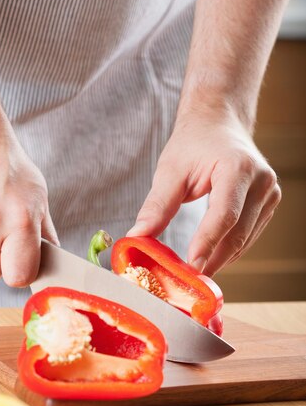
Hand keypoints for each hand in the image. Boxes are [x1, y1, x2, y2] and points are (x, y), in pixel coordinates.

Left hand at [127, 106, 280, 275]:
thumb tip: (137, 237)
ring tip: (194, 275)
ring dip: (220, 260)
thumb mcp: (170, 171)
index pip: (224, 215)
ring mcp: (269, 194)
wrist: (219, 124)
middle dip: (212, 260)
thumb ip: (156, 206)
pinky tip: (209, 259)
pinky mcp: (268, 205)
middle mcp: (262, 182)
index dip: (207, 243)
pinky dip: (228, 251)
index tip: (191, 267)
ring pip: (244, 240)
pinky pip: (248, 237)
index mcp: (238, 168)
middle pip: (237, 233)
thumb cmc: (194, 143)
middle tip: (188, 282)